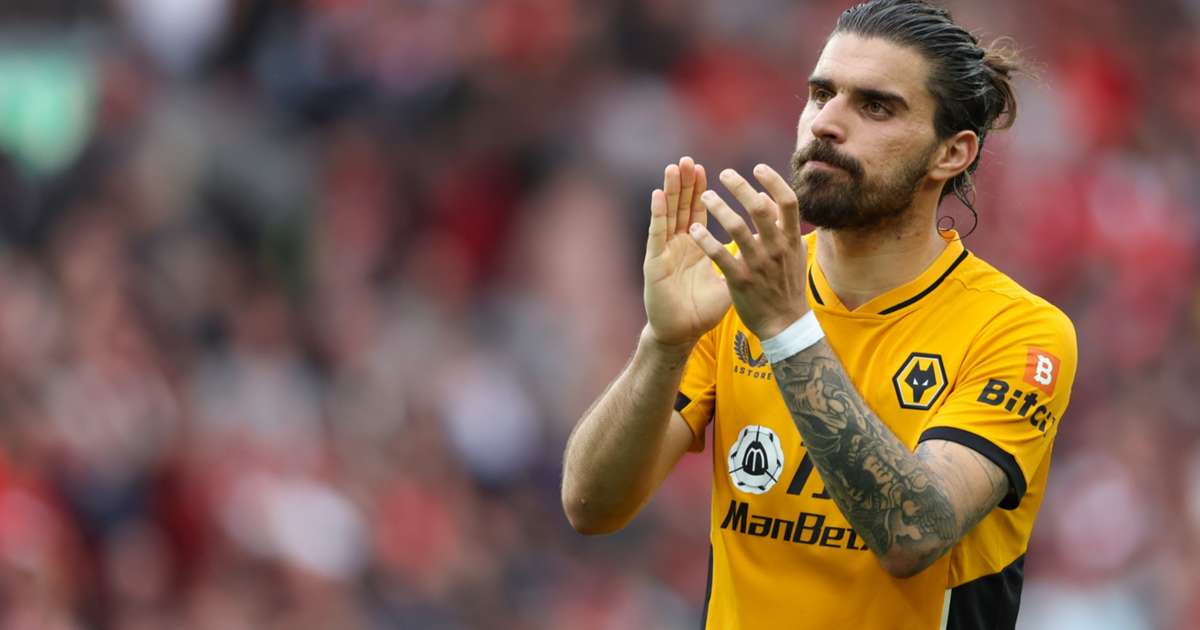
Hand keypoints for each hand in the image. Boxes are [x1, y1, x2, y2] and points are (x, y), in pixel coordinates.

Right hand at [643, 157, 731, 345]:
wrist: (681, 333)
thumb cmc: (702, 310)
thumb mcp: (728, 282)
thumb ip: (741, 261)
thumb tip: (767, 248)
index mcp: (694, 246)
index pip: (699, 211)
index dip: (703, 191)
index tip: (713, 171)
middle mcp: (678, 244)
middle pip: (682, 206)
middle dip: (686, 183)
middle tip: (689, 160)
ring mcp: (665, 252)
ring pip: (668, 213)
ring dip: (670, 190)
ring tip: (674, 167)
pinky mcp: (655, 263)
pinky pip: (657, 234)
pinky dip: (657, 213)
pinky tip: (657, 195)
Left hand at [688, 164, 808, 339]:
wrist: (784, 323)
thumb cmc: (786, 284)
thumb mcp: (793, 253)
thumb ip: (782, 225)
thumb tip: (766, 196)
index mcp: (791, 239)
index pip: (788, 201)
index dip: (773, 181)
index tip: (757, 167)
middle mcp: (777, 248)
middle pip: (760, 208)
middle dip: (741, 187)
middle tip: (724, 174)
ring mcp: (759, 264)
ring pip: (736, 228)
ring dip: (718, 208)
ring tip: (705, 197)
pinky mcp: (741, 280)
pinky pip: (719, 255)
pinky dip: (706, 240)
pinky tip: (693, 230)